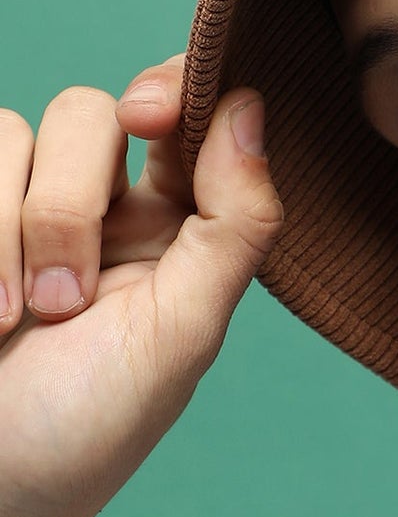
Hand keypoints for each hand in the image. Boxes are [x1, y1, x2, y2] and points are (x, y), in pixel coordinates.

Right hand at [0, 56, 281, 516]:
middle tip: (63, 302)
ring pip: (7, 132)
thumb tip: (254, 106)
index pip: (186, 111)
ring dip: (6, 232)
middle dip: (66, 205)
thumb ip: (234, 222)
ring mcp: (8, 211)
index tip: (149, 118)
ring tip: (7, 321)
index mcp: (170, 222)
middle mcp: (91, 204)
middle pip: (86, 113)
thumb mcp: (184, 331)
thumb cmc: (87, 430)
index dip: (173, 87)